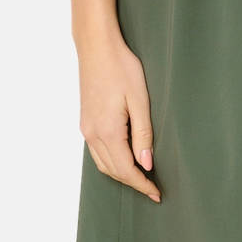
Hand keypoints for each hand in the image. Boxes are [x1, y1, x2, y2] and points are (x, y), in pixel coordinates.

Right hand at [78, 33, 160, 201]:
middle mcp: (92, 134)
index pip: (126, 170)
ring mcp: (86, 128)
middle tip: (152, 189)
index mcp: (108, 131)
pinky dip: (111, 161)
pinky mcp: (85, 121)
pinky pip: (97, 151)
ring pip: (102, 163)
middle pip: (113, 171)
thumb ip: (143, 135)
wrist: (96, 47)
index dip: (142, 184)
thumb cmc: (121, 68)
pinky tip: (124, 158)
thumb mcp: (140, 100)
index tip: (157, 194)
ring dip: (121, 174)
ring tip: (141, 177)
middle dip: (133, 183)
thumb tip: (145, 164)